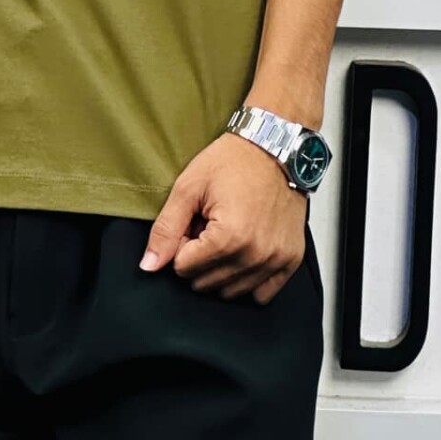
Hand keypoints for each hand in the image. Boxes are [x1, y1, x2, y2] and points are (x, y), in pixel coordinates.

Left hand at [139, 132, 307, 302]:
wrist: (274, 146)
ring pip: (231, 292)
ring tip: (228, 234)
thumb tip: (148, 265)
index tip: (194, 220)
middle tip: (209, 226)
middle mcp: (255, 255)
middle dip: (200, 258)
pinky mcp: (291, 260)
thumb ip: (166, 229)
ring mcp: (276, 260)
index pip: (184, 268)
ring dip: (222, 268)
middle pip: (206, 283)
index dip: (182, 242)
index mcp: (229, 238)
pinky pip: (263, 295)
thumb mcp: (189, 186)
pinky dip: (249, 279)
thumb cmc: (233, 161)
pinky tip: (245, 251)